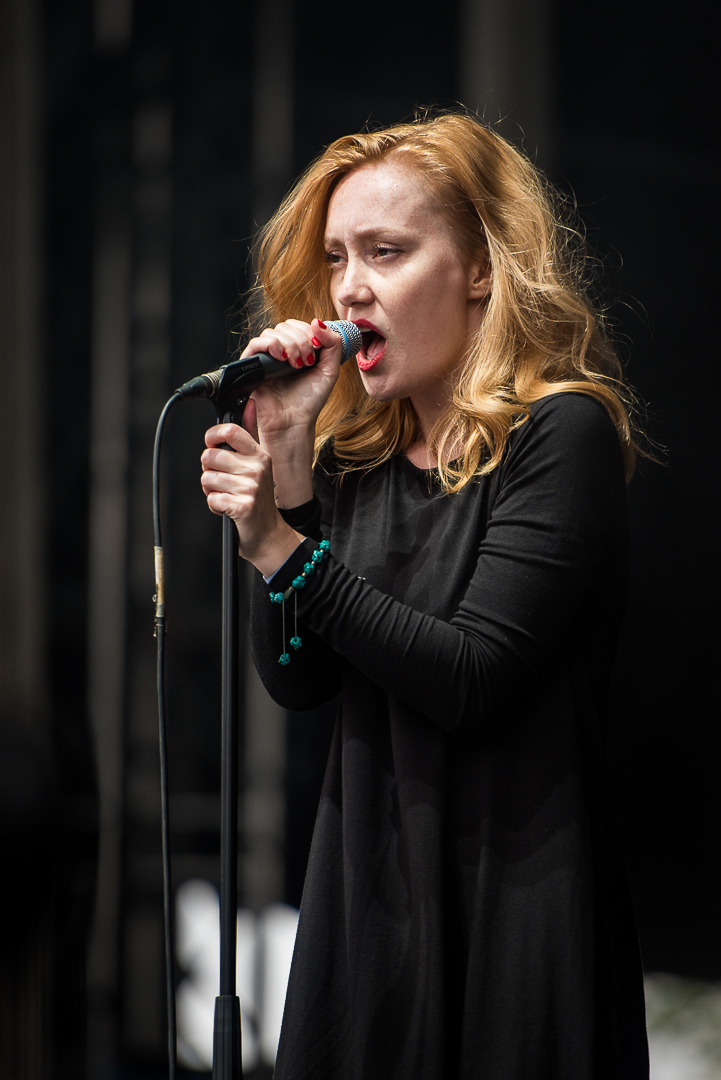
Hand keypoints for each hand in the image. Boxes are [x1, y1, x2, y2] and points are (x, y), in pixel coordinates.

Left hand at [200, 422, 302, 574]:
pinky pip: (212, 499)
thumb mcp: (259, 467)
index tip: (210, 443)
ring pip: (207, 478)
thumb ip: (249, 439)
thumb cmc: (259, 502)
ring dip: (210, 491)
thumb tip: (250, 404)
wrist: (269, 535)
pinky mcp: (242, 506)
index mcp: (261, 455)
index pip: (231, 431)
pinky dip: (215, 507)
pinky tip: (227, 508)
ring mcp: (251, 487)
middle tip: (222, 481)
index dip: (213, 435)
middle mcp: (258, 468)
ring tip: (226, 496)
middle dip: (208, 471)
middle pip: (210, 456)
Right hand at [242, 318, 344, 441]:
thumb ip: (332, 344)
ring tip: (295, 365)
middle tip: (306, 361)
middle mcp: (281, 352)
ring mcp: (267, 358)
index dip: (309, 332)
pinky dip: (270, 345)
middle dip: (300, 340)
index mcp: (298, 351)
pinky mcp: (253, 366)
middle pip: (286, 326)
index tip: (317, 350)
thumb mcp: (330, 370)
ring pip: (272, 333)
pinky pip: (256, 343)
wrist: (293, 422)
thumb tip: (317, 322)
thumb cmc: (309, 402)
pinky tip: (281, 358)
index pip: (299, 326)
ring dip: (288, 344)